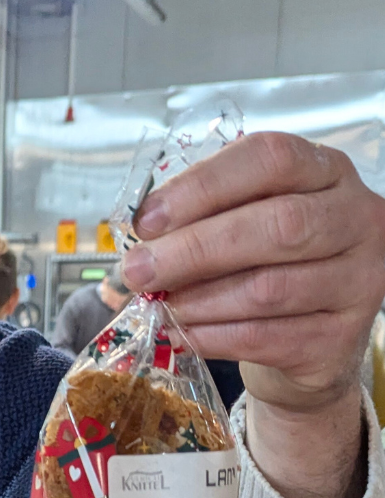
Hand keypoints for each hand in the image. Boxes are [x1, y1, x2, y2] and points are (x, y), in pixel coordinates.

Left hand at [122, 131, 384, 411]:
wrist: (308, 338)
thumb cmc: (264, 266)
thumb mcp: (240, 224)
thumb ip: (202, 220)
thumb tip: (144, 244)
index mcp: (325, 172)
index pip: (271, 159)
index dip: (203, 186)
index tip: (148, 220)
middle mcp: (355, 219)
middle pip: (277, 226)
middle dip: (194, 250)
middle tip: (139, 270)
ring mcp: (358, 280)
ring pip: (269, 288)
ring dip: (199, 301)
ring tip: (160, 306)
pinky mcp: (340, 337)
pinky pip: (264, 338)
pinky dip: (211, 337)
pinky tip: (181, 336)